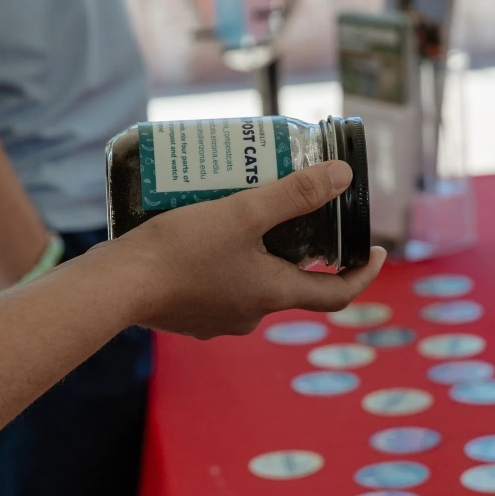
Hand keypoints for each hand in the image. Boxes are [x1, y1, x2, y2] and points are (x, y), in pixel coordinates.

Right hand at [115, 160, 386, 338]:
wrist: (115, 288)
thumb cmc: (180, 251)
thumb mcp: (242, 213)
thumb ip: (293, 194)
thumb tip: (343, 177)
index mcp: (272, 294)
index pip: (336, 294)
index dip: (363, 273)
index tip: (379, 252)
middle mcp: (249, 314)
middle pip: (289, 280)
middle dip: (296, 245)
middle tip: (290, 207)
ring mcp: (216, 319)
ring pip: (249, 281)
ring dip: (253, 250)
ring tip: (240, 211)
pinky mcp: (187, 314)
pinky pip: (216, 285)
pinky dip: (220, 261)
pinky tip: (200, 232)